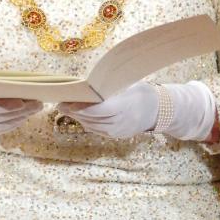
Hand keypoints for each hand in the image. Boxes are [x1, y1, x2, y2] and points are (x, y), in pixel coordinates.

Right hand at [0, 76, 40, 136]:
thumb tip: (21, 85)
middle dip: (24, 109)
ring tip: (36, 107)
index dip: (10, 105)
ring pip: (8, 123)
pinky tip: (26, 114)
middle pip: (5, 115)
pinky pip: (6, 128)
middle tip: (39, 102)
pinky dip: (17, 121)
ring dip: (24, 115)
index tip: (23, 101)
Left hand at [63, 80, 219, 142]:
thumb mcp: (128, 85)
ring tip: (67, 108)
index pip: (96, 111)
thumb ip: (109, 88)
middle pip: (90, 119)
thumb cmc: (142, 93)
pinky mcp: (116, 136)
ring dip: (78, 118)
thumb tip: (87, 84)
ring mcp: (117, 132)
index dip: (79, 108)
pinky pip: (97, 130)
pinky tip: (79, 115)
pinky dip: (87, 122)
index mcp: (123, 108)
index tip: (66, 101)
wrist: (158, 111)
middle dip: (74, 112)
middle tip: (60, 103)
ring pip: (91, 126)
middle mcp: (119, 123)